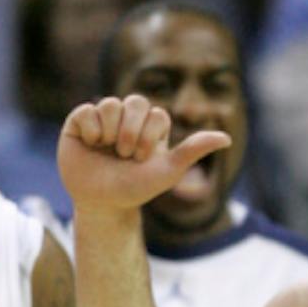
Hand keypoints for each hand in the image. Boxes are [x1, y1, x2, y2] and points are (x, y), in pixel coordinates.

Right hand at [57, 95, 230, 215]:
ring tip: (107, 151)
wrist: (103, 205)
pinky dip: (91, 130)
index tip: (142, 159)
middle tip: (125, 155)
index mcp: (149, 125)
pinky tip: (91, 145)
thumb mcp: (168, 171)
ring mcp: (103, 118)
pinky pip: (86, 110)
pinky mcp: (79, 122)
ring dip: (110, 133)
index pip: (156, 112)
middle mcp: (127, 117)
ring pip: (109, 104)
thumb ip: (193, 150)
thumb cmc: (136, 189)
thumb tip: (227, 138)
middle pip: (134, 101)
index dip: (149, 137)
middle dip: (131, 132)